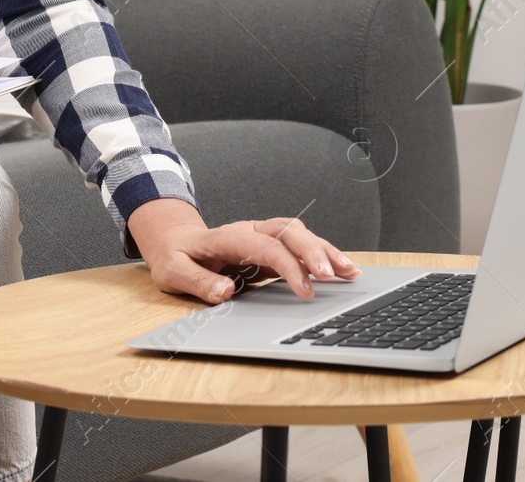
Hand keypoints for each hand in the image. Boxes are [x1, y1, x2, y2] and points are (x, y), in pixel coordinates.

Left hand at [125, 198, 361, 304]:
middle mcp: (250, 231)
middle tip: (333, 275)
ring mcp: (262, 238)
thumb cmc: (176, 257)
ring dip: (325, 251)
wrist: (176, 243)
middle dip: (314, 251)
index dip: (288, 265)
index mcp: (228, 236)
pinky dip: (322, 257)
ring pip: (300, 236)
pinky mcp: (270, 250)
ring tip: (350, 271)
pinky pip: (300, 249)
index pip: (266, 246)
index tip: (305, 289)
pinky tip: (341, 270)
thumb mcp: (173, 272)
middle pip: (289, 231)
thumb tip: (225, 293)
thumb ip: (197, 282)